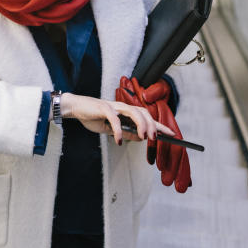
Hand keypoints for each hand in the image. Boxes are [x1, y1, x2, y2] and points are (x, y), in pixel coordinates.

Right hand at [59, 93, 174, 144]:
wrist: (76, 108)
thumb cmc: (93, 116)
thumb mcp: (111, 129)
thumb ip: (125, 133)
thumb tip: (139, 139)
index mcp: (126, 112)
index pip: (147, 117)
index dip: (160, 125)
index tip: (171, 134)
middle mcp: (123, 107)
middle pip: (144, 113)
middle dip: (153, 125)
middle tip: (156, 138)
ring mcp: (114, 106)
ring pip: (134, 112)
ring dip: (141, 125)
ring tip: (144, 137)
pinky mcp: (104, 108)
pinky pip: (115, 119)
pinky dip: (119, 131)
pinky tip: (120, 140)